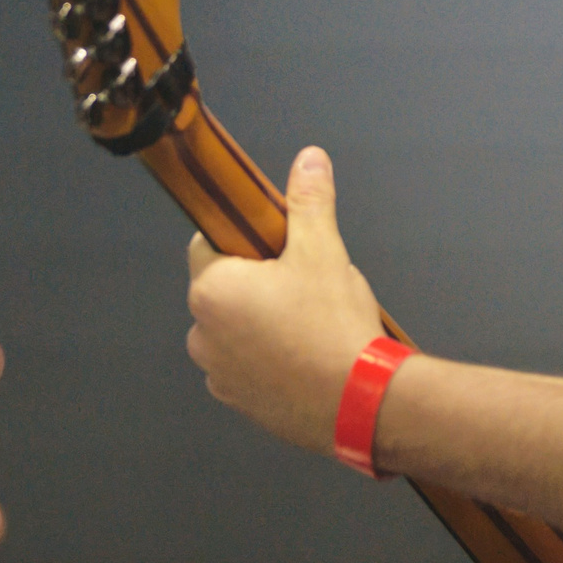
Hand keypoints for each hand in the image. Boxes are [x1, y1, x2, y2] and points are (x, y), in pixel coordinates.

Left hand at [185, 147, 386, 456]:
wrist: (359, 403)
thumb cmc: (333, 326)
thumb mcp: (324, 250)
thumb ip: (309, 201)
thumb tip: (309, 159)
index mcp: (212, 290)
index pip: (206, 244)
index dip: (241, 239)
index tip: (273, 244)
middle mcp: (202, 334)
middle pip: (221, 289)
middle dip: (254, 282)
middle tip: (301, 284)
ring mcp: (218, 374)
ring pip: (233, 330)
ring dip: (258, 323)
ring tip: (307, 324)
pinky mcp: (240, 403)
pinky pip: (245, 367)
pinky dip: (266, 359)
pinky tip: (304, 356)